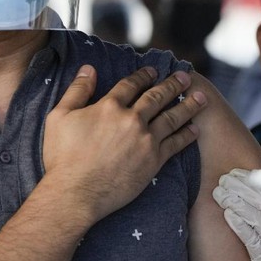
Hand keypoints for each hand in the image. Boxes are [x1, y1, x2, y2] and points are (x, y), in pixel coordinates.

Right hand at [42, 65, 203, 220]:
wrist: (76, 192)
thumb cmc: (62, 157)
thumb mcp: (59, 117)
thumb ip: (77, 90)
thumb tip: (89, 68)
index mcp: (109, 106)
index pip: (131, 84)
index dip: (144, 76)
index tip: (154, 71)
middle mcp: (132, 120)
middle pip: (157, 97)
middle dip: (173, 85)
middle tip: (186, 77)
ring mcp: (146, 140)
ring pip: (172, 117)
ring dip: (189, 105)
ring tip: (201, 97)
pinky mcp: (154, 160)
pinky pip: (176, 144)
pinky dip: (187, 135)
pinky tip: (195, 129)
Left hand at [213, 169, 260, 260]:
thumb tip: (254, 189)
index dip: (253, 181)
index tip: (236, 174)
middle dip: (241, 187)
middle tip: (223, 180)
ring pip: (257, 217)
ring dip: (235, 201)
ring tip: (219, 193)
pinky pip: (252, 239)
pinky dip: (239, 224)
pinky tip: (227, 214)